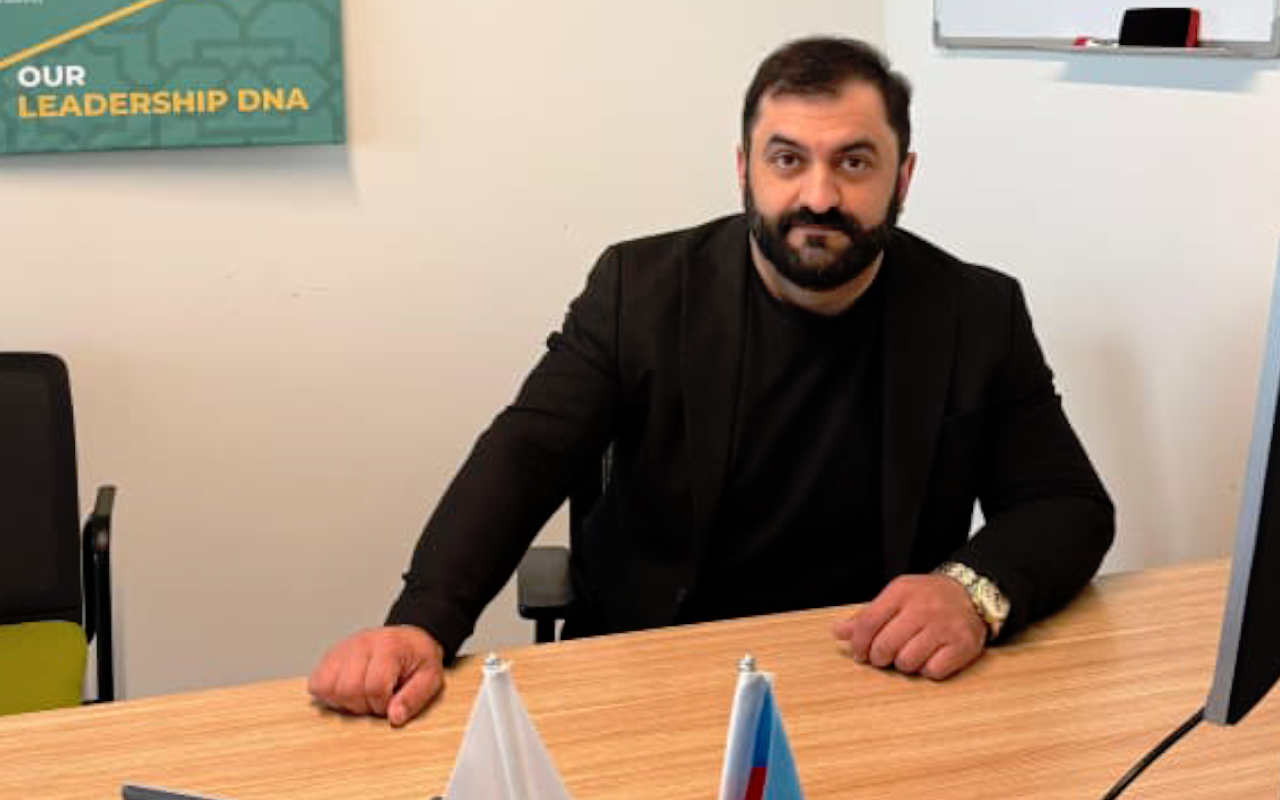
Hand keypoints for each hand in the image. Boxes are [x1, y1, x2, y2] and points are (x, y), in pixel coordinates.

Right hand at [308, 625, 444, 726]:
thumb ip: (414, 698)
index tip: (391, 702)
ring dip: (344, 701)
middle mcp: (361, 643)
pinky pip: (316, 682)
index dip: (382, 704)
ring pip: (327, 687)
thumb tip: (394, 718)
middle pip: (348, 689)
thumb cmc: (418, 658)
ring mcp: (343, 648)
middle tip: (377, 700)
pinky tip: (347, 692)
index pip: (374, 687)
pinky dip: (328, 694)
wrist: (409, 638)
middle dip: (363, 705)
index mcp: (389, 646)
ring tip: (363, 695)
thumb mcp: (430, 677)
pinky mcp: (330, 655)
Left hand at [832, 574, 986, 680]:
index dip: (859, 644)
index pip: (868, 623)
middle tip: (883, 657)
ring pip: (907, 662)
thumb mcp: (896, 597)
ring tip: (908, 655)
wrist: (971, 594)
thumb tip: (838, 632)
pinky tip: (929, 658)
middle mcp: (923, 608)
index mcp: (901, 592)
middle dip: (879, 658)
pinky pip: (933, 671)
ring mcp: (945, 627)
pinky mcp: (963, 644)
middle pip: (885, 646)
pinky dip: (928, 670)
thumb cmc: (927, 598)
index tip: (859, 654)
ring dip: (904, 664)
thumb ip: (868, 615)